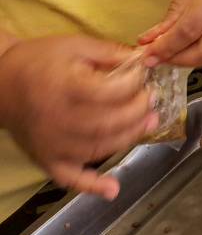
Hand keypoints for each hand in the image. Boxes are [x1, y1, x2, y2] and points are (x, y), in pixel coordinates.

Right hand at [0, 35, 157, 198]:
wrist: (0, 83)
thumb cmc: (39, 61)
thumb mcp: (75, 45)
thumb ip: (108, 52)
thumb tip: (142, 59)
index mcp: (64, 87)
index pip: (107, 92)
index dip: (132, 85)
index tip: (143, 76)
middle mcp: (57, 119)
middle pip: (106, 122)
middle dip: (136, 112)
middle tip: (152, 100)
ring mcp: (51, 144)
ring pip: (97, 148)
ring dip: (128, 139)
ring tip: (149, 124)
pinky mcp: (45, 160)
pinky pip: (69, 178)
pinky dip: (91, 186)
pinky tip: (112, 189)